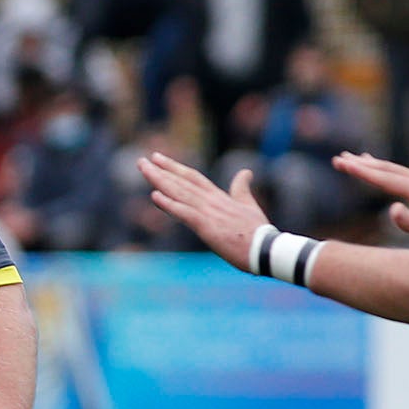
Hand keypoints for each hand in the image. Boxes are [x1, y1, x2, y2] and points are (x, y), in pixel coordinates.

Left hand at [137, 153, 269, 270]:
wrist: (266, 249)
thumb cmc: (259, 232)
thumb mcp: (249, 205)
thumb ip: (242, 189)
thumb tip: (246, 172)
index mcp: (219, 197)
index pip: (193, 178)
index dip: (175, 168)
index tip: (159, 159)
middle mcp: (211, 201)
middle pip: (182, 181)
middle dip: (161, 171)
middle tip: (142, 161)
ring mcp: (208, 213)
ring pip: (180, 193)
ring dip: (159, 181)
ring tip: (144, 169)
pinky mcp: (207, 227)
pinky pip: (185, 213)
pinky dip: (170, 204)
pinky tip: (155, 196)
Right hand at [332, 151, 408, 250]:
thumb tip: (391, 209)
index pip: (384, 178)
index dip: (361, 172)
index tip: (342, 164)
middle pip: (385, 169)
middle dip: (360, 164)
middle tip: (337, 159)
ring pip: (390, 168)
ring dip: (368, 164)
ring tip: (348, 158)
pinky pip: (396, 173)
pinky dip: (380, 168)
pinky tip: (371, 163)